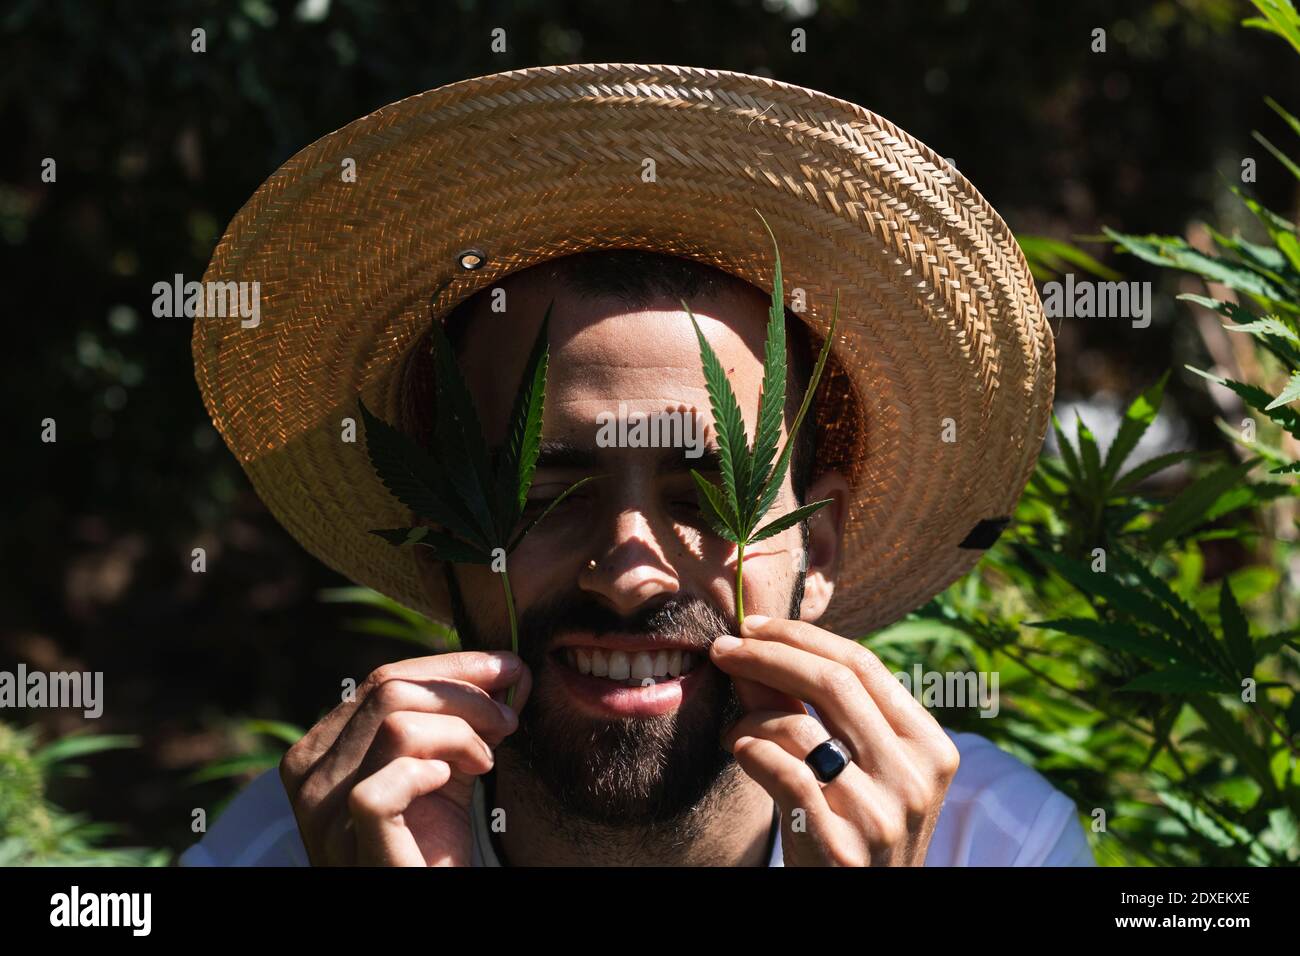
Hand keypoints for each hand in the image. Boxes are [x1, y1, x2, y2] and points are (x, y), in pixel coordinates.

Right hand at [280, 651, 530, 865]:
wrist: (420, 900)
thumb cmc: (428, 849)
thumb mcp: (446, 772)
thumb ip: (469, 720)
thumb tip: (513, 669)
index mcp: (323, 749)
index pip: (383, 679)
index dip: (450, 668)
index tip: (506, 668)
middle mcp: (310, 776)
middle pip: (390, 691)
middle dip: (464, 693)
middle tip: (507, 718)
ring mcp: (326, 813)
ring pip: (396, 726)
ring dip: (459, 732)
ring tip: (484, 762)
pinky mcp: (353, 843)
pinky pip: (385, 785)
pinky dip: (427, 773)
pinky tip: (449, 782)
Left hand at [710, 616, 959, 865]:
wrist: (866, 905)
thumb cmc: (853, 826)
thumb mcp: (850, 764)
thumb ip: (807, 706)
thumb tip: (753, 648)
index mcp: (930, 745)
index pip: (863, 664)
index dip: (802, 637)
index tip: (755, 626)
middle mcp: (914, 776)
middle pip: (833, 682)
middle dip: (767, 655)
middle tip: (724, 649)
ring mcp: (880, 813)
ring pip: (800, 727)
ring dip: (751, 715)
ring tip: (734, 728)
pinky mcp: (841, 847)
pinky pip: (782, 772)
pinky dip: (750, 750)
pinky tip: (740, 752)